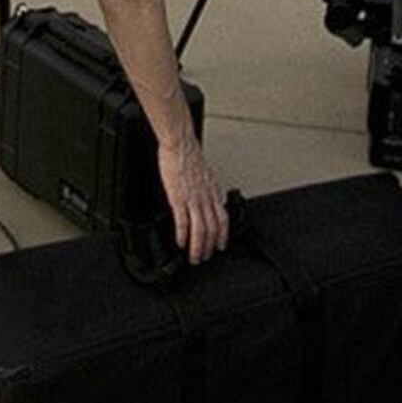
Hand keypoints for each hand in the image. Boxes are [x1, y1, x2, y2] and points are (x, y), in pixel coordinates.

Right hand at [158, 133, 229, 263]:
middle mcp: (206, 198)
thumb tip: (219, 198)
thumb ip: (212, 189)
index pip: (223, 219)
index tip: (219, 246)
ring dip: (198, 247)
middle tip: (204, 258)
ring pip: (201, 229)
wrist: (180, 144)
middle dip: (209, 247)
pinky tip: (181, 243)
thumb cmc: (189, 155)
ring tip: (194, 257)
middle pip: (213, 228)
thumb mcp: (207, 173)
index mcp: (213, 192)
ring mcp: (193, 199)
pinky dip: (183, 235)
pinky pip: (183, 221)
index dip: (222, 235)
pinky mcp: (179, 198)